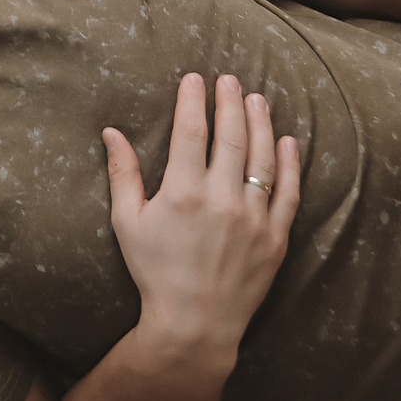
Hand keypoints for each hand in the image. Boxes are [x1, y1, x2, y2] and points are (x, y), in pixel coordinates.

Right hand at [103, 74, 299, 365]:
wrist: (194, 323)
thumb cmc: (154, 272)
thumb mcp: (128, 222)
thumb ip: (123, 174)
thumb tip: (111, 132)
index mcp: (182, 192)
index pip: (191, 132)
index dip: (194, 101)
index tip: (195, 78)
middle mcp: (221, 200)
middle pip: (231, 138)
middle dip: (230, 103)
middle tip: (230, 79)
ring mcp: (253, 219)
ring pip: (262, 159)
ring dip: (260, 124)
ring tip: (257, 99)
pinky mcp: (275, 238)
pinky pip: (288, 193)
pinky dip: (289, 165)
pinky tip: (286, 142)